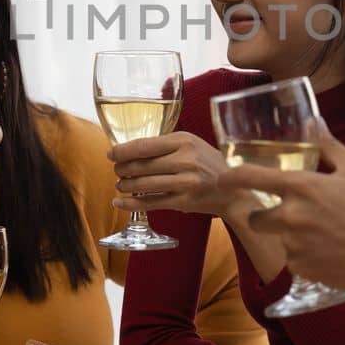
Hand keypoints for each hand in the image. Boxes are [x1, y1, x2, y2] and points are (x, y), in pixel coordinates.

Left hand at [110, 132, 242, 217]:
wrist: (233, 190)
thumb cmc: (208, 163)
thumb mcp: (192, 145)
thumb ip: (166, 145)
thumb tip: (131, 149)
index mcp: (184, 141)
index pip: (144, 145)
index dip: (123, 150)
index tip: (111, 154)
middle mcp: (184, 160)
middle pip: (141, 165)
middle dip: (122, 169)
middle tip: (117, 170)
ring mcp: (185, 182)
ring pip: (143, 184)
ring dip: (125, 185)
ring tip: (120, 185)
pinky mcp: (183, 202)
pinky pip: (150, 203)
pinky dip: (131, 203)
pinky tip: (119, 202)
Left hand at [232, 123, 344, 291]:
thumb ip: (328, 144)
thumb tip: (312, 120)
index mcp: (301, 187)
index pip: (249, 177)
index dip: (230, 177)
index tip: (224, 178)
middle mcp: (290, 216)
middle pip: (255, 216)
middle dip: (265, 215)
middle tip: (290, 214)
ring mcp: (293, 245)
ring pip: (277, 239)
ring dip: (289, 236)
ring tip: (322, 233)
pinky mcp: (301, 268)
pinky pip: (292, 259)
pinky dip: (304, 255)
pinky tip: (328, 250)